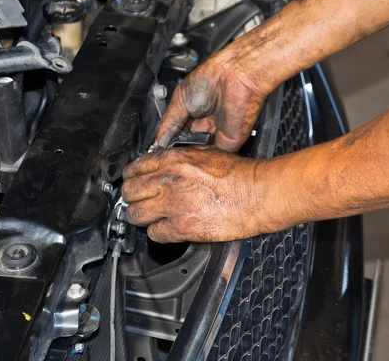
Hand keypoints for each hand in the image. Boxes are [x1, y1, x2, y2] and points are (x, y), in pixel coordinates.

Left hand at [122, 147, 281, 242]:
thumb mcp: (206, 153)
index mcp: (174, 160)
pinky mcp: (182, 227)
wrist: (258, 195)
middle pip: (130, 192)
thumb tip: (165, 163)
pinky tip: (164, 229)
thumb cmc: (239, 174)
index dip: (131, 176)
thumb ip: (180, 158)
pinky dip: (157, 233)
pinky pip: (154, 233)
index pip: (135, 167)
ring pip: (136, 214)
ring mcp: (173, 204)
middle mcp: (169, 180)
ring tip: (146, 217)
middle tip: (136, 201)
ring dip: (140, 217)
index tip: (132, 181)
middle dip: (131, 197)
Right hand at [156, 42, 274, 151]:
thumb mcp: (180, 100)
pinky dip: (199, 159)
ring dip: (186, 157)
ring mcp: (216, 137)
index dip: (166, 145)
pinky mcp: (228, 144)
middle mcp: (205, 128)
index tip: (157, 151)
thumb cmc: (210, 79)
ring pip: (197, 156)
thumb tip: (159, 141)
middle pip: (186, 149)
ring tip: (175, 154)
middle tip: (164, 155)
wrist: (235, 76)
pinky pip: (211, 158)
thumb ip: (169, 124)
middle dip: (175, 153)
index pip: (177, 137)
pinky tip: (189, 155)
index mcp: (193, 116)